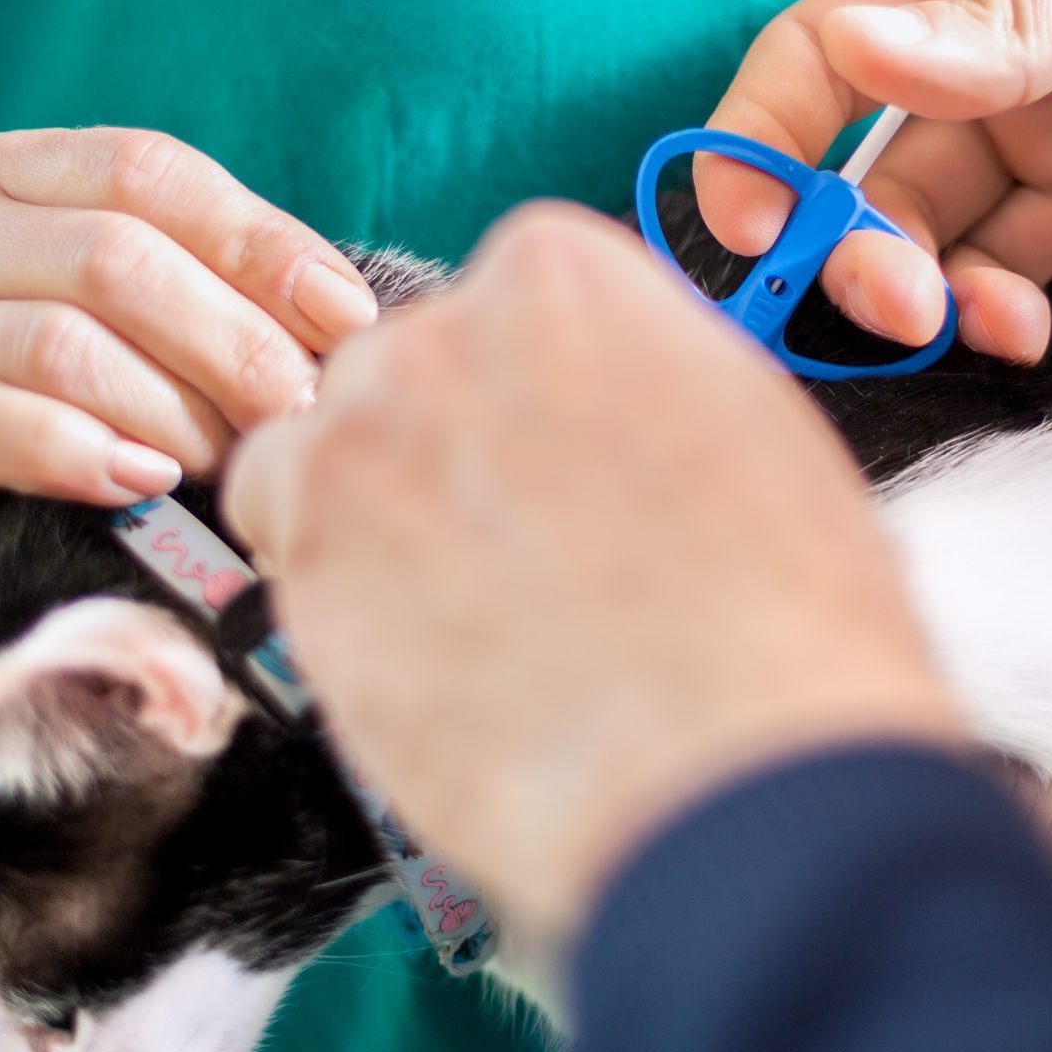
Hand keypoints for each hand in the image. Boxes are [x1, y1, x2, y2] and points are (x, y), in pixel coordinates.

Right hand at [0, 128, 377, 532]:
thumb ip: (219, 284)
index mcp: (19, 171)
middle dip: (232, 342)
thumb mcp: (133, 303)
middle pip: (115, 257)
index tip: (347, 320)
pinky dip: (78, 453)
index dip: (258, 242)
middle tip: (298, 414)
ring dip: (171, 411)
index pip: (149, 172)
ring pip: (62, 344)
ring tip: (225, 462)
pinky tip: (142, 485)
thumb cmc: (64, 376)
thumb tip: (350, 321)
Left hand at [226, 204, 959, 945]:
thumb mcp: (743, 427)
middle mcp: (446, 331)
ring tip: (449, 600)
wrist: (730, 774)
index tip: (542, 447)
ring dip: (368, 502)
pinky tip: (396, 631)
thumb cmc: (778, 624)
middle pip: (405, 367)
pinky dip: (316, 567)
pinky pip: (274, 522)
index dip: (522, 390)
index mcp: (561, 277)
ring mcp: (363, 433)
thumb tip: (595, 395)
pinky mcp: (303, 542)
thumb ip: (639, 373)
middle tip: (500, 543)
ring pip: (324, 439)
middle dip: (440, 443)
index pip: (501, 298)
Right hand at [700, 0, 1051, 363]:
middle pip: (898, 192)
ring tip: (1020, 327)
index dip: (764, 144)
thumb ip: (1003, 17)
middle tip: (897, 305)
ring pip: (1000, 264)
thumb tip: (851, 54)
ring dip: (989, 308)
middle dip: (874, 258)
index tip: (749, 228)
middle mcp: (1025, 87)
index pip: (827, 65)